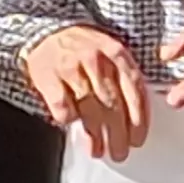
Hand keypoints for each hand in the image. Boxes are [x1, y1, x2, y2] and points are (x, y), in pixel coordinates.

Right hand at [24, 24, 150, 161]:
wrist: (45, 30)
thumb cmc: (80, 46)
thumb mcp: (108, 52)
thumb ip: (122, 77)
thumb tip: (135, 117)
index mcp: (115, 52)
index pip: (134, 90)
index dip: (138, 119)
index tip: (137, 139)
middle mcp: (95, 60)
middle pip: (112, 104)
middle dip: (118, 134)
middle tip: (120, 152)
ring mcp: (71, 68)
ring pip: (89, 109)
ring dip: (95, 135)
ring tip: (98, 150)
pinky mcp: (48, 76)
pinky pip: (62, 107)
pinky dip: (67, 119)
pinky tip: (71, 124)